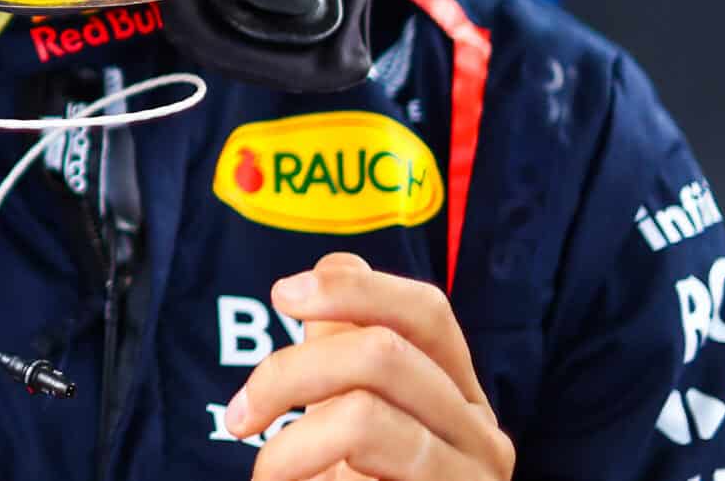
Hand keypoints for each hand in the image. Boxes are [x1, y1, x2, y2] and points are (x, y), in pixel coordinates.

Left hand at [223, 253, 513, 480]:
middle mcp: (482, 437)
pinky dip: (308, 478)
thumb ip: (348, 346)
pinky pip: (362, 480)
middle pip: (382, 353)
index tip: (281, 294)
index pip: (426, 311)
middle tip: (242, 415)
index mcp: (461, 394)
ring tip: (265, 475)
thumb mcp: (360, 414)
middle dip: (290, 371)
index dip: (354, 287)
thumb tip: (331, 265)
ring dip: (291, 445)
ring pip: (366, 418)